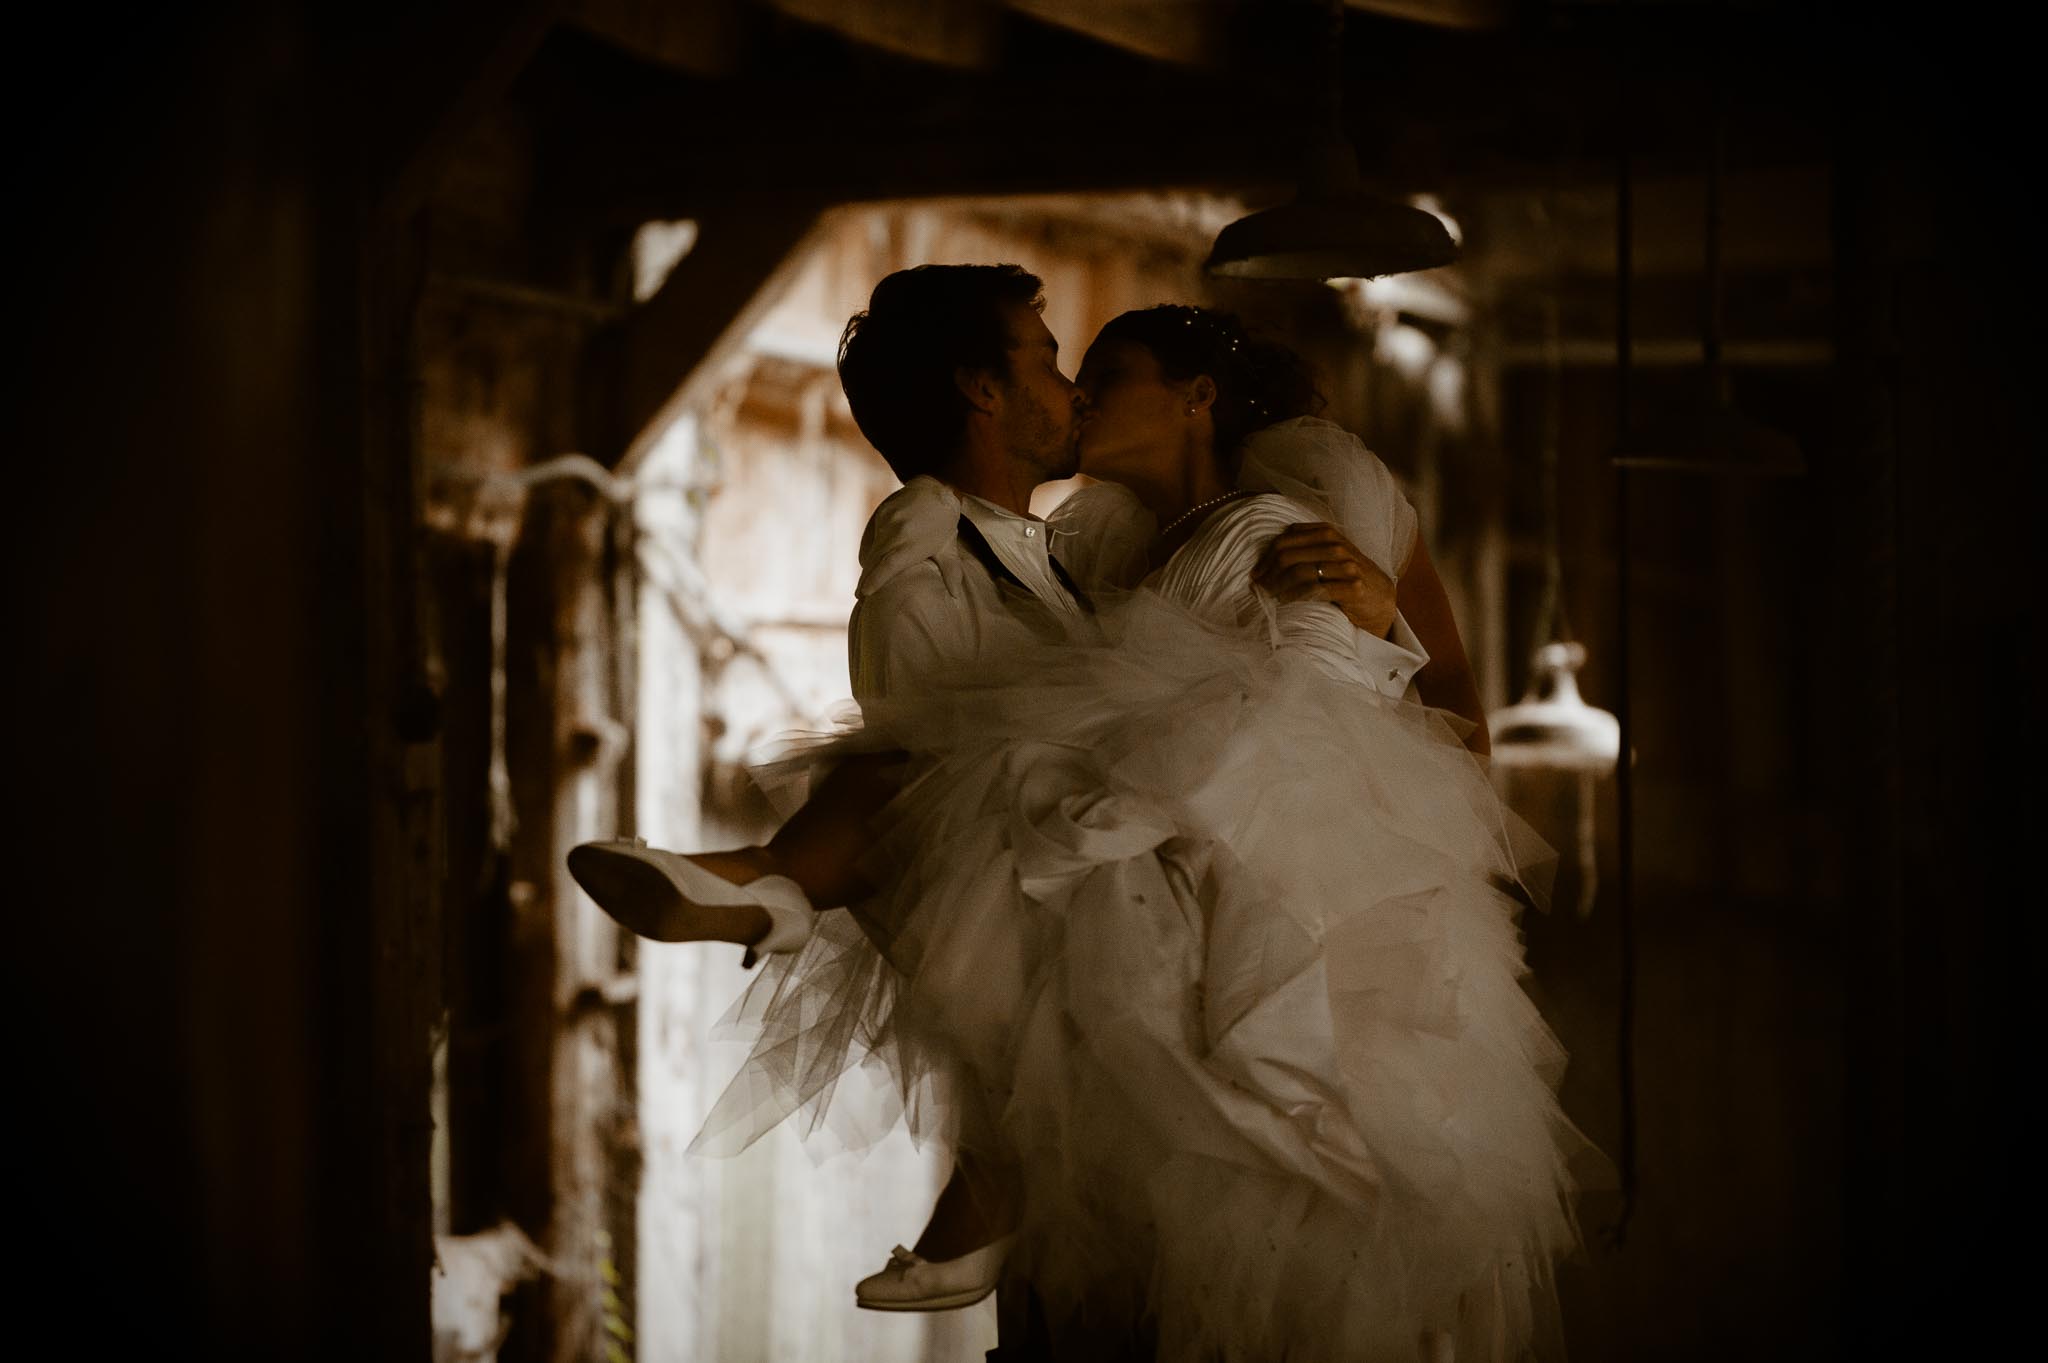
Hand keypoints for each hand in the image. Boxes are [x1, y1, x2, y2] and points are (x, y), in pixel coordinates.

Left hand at [1252, 522, 1397, 636]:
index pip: (1285, 539)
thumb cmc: (1347, 575)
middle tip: (1258, 588)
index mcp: (1326, 532)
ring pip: (1299, 572)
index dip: (1265, 557)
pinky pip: (1314, 590)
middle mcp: (1336, 545)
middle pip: (1288, 555)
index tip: (1256, 574)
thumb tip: (1266, 555)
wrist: (1380, 597)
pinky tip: (1285, 602)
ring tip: (1267, 596)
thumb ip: (1304, 546)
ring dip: (1277, 586)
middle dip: (1268, 573)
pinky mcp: (1353, 587)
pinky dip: (1294, 596)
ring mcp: (1346, 566)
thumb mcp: (1328, 552)